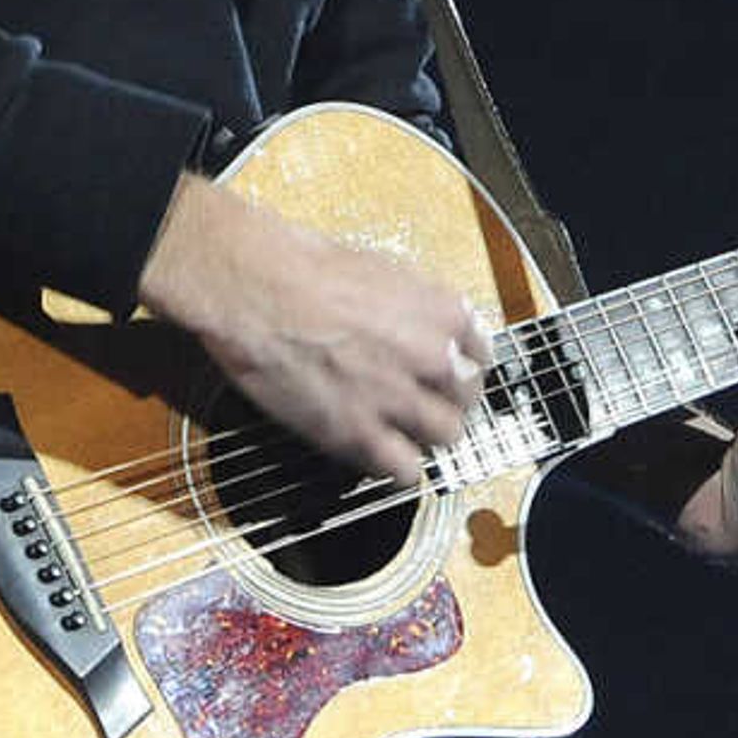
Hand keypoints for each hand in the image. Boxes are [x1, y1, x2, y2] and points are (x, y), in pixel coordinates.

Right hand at [137, 172, 493, 483]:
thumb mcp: (381, 269)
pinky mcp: (360, 434)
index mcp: (442, 312)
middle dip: (448, 401)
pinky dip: (398, 467)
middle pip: (468, 398)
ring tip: (406, 431)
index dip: (464, 364)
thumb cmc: (305, 267)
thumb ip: (415, 305)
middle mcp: (432, 358)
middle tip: (425, 402)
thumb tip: (423, 324)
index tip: (451, 371)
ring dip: (428, 435)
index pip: (482, 352)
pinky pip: (404, 470)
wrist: (256, 288)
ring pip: (446, 436)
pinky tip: (382, 456)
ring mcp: (399, 399)